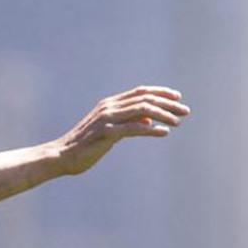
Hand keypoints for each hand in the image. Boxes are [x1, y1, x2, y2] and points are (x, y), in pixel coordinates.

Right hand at [56, 86, 189, 175]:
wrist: (61, 156)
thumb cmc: (85, 146)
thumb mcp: (110, 132)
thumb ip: (128, 123)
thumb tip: (150, 120)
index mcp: (109, 104)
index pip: (140, 92)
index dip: (161, 92)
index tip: (178, 97)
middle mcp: (109, 107)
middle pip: (145, 99)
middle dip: (168, 104)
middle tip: (185, 111)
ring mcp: (107, 119)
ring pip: (142, 110)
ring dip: (163, 115)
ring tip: (178, 122)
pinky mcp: (105, 133)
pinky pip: (132, 128)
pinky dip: (150, 129)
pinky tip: (163, 132)